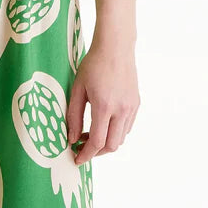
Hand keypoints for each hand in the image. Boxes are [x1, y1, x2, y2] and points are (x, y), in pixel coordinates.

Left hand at [67, 39, 139, 165]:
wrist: (115, 47)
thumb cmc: (93, 65)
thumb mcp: (77, 89)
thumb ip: (73, 116)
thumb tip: (72, 139)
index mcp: (104, 106)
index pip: (97, 142)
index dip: (86, 155)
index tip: (77, 159)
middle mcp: (121, 110)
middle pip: (111, 146)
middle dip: (96, 152)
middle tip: (82, 147)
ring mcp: (131, 108)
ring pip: (120, 138)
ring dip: (106, 142)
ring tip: (91, 133)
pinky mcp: (136, 104)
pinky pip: (127, 127)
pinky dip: (115, 132)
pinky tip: (104, 123)